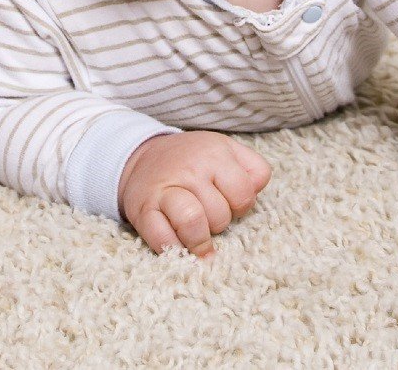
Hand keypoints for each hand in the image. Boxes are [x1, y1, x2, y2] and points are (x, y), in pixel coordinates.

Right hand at [118, 131, 271, 258]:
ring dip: (199, 241)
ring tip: (199, 242)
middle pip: (219, 215)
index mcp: (214, 154)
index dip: (240, 205)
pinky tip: (178, 246)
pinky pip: (162, 238)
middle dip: (218, 223)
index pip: (243, 195)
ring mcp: (164, 190)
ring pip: (192, 223)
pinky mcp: (143, 210)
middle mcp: (189, 169)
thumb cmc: (192, 159)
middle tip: (208, 216)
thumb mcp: (226, 149)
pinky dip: (173, 249)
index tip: (228, 202)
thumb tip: (256, 191)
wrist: (141, 156)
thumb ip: (252, 168)